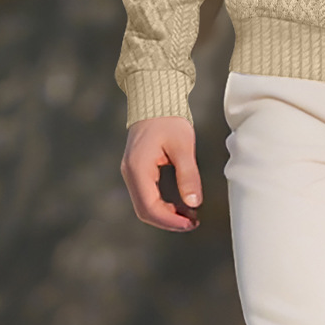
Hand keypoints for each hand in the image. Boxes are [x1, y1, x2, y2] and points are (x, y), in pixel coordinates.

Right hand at [122, 116, 202, 230]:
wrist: (155, 101)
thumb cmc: (169, 120)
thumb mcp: (183, 147)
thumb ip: (188, 175)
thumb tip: (194, 203)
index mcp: (138, 168)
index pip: (149, 206)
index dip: (170, 220)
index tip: (190, 224)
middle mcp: (130, 173)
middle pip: (145, 210)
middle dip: (168, 221)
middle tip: (193, 223)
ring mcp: (132, 172)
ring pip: (145, 205)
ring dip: (166, 214)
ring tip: (190, 216)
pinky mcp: (137, 170)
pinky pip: (147, 195)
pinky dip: (163, 205)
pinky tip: (181, 205)